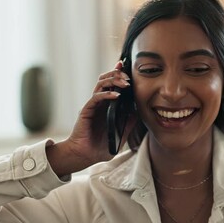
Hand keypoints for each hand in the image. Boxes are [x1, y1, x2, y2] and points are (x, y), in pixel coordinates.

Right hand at [47, 61, 132, 175]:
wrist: (84, 156)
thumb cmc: (100, 147)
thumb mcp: (119, 135)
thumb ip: (127, 124)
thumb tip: (138, 113)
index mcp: (106, 106)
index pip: (111, 85)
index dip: (117, 74)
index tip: (126, 67)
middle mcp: (99, 103)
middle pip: (105, 80)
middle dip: (117, 74)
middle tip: (128, 77)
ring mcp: (92, 105)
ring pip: (100, 84)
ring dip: (113, 80)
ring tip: (125, 83)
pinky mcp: (87, 110)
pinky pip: (96, 97)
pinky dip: (107, 94)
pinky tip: (117, 95)